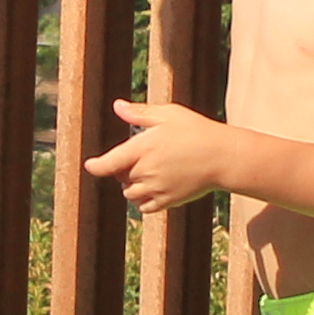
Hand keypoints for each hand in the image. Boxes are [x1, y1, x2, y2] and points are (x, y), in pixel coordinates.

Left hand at [84, 97, 240, 212]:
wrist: (223, 157)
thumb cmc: (197, 131)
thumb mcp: (169, 114)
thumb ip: (140, 112)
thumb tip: (117, 106)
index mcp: (142, 148)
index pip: (108, 164)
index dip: (96, 166)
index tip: (90, 165)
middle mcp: (146, 171)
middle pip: (120, 177)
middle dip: (124, 168)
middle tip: (144, 156)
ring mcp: (157, 188)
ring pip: (130, 194)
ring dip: (132, 185)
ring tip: (148, 172)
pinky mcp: (168, 201)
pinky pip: (144, 207)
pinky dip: (143, 200)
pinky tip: (154, 188)